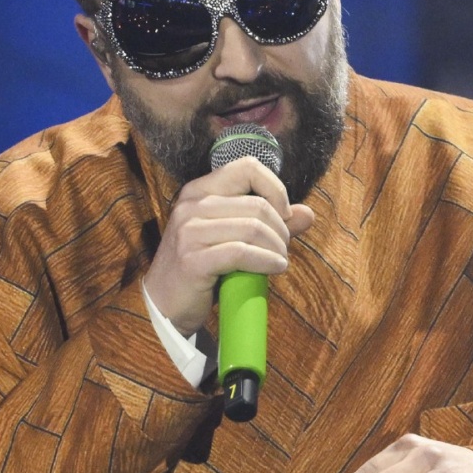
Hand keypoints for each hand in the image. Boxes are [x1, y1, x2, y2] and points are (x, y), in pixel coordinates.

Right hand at [144, 157, 314, 335]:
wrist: (163, 305)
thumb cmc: (201, 268)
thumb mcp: (232, 238)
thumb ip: (269, 224)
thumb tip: (308, 214)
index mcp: (199, 191)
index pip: (247, 167)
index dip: (275, 188)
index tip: (284, 214)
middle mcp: (191, 205)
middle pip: (257, 205)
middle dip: (281, 229)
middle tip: (283, 249)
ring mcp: (189, 232)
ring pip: (253, 228)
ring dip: (277, 248)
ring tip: (280, 261)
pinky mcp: (192, 261)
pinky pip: (242, 253)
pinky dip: (267, 261)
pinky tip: (275, 268)